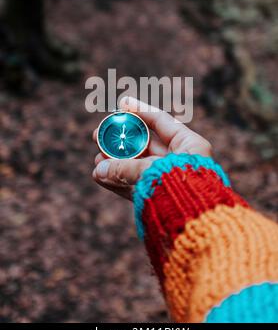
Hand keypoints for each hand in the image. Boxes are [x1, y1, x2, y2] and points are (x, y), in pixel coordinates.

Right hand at [92, 97, 211, 199]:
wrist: (199, 226)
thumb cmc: (184, 190)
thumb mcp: (153, 170)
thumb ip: (126, 169)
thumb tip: (98, 170)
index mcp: (190, 146)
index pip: (162, 121)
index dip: (140, 111)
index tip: (122, 103)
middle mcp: (180, 161)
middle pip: (144, 145)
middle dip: (120, 140)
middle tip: (98, 136)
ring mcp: (170, 180)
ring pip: (138, 167)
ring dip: (116, 163)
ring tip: (96, 160)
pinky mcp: (161, 200)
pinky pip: (137, 187)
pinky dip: (119, 182)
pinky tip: (100, 177)